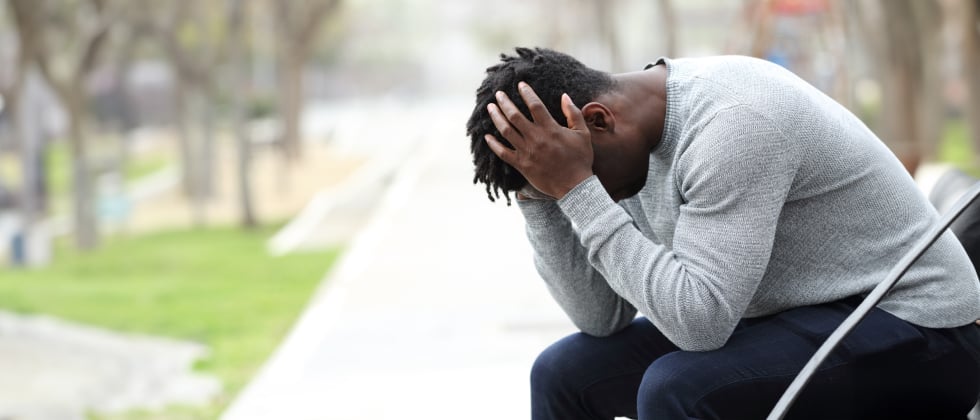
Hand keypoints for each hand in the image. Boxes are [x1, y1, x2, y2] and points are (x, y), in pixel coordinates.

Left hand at [484, 82, 593, 199]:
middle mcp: (536, 138)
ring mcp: (526, 152)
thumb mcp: (583, 134)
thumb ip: (573, 113)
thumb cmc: (580, 159)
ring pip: (506, 131)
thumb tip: (565, 96)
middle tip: (498, 94)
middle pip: (515, 116)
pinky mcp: (521, 165)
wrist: (574, 186)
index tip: (520, 85)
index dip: (526, 93)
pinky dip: (493, 144)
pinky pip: (503, 153)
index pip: (535, 105)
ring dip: (496, 117)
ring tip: (490, 108)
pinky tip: (487, 136)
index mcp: (550, 128)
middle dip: (505, 102)